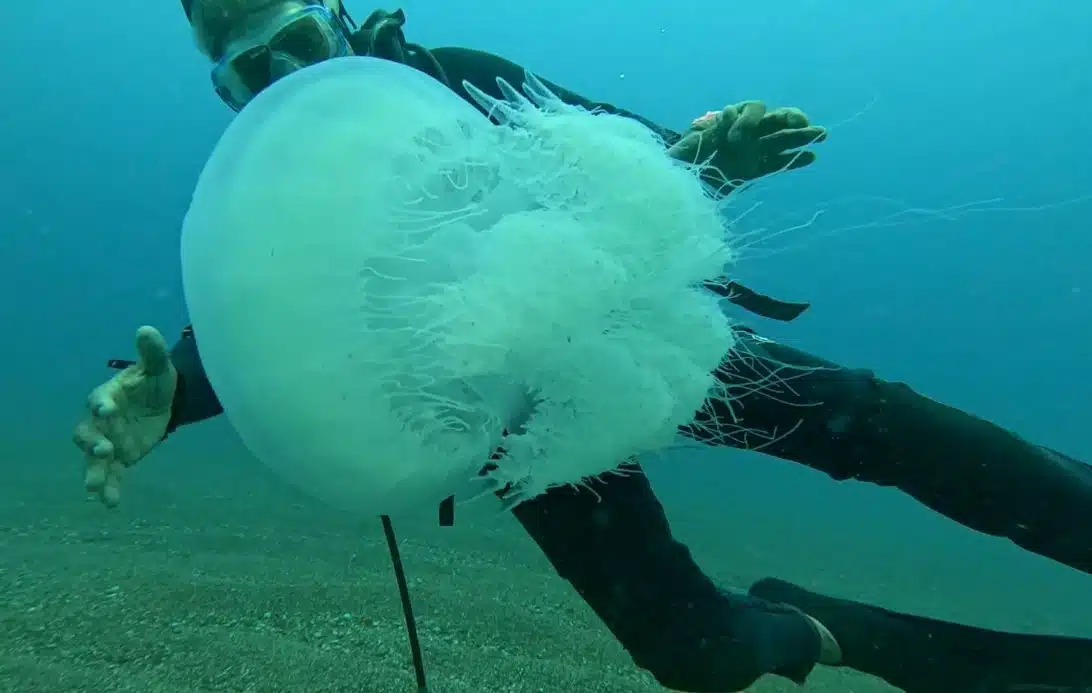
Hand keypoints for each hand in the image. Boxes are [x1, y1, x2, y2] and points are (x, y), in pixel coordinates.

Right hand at [72, 326, 176, 506]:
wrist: (165, 402)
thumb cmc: (155, 381)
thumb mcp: (158, 367)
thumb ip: (152, 352)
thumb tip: (146, 329)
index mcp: (108, 396)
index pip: (98, 400)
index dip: (100, 405)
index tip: (105, 410)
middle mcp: (101, 421)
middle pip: (86, 433)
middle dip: (91, 443)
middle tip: (102, 451)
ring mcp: (108, 441)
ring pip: (92, 460)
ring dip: (93, 473)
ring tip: (94, 488)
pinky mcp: (120, 458)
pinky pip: (111, 475)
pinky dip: (110, 488)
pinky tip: (111, 503)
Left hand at [668, 101, 826, 192]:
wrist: (675, 188)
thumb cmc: (675, 165)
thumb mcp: (684, 148)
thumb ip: (706, 133)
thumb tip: (727, 115)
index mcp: (725, 122)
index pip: (747, 110)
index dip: (747, 119)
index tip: (734, 138)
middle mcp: (742, 133)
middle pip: (771, 119)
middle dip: (787, 118)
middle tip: (800, 122)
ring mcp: (750, 151)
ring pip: (780, 139)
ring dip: (801, 135)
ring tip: (821, 134)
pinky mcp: (753, 170)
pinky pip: (777, 163)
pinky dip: (794, 160)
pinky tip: (811, 156)